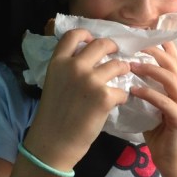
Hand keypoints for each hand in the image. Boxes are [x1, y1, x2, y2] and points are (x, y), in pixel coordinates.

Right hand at [24, 28, 129, 171]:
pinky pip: (122, 91)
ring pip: (118, 65)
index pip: (73, 35)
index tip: (93, 39)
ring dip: (123, 70)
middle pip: (101, 44)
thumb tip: (88, 59)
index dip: (86, 34)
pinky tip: (118, 101)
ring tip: (123, 75)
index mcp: (58, 62)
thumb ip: (67, 69)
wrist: (53, 142)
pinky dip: (123, 96)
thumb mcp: (54, 83)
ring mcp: (90, 80)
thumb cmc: (52, 116)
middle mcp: (74, 66)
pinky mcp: (104, 97)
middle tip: (117, 53)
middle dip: (113, 47)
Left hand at [129, 41, 176, 176]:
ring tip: (131, 65)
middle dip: (154, 51)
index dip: (161, 44)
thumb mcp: (150, 105)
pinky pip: (165, 101)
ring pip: (170, 78)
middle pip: (172, 63)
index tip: (144, 32)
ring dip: (150, 69)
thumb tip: (124, 72)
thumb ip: (145, 88)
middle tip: (135, 44)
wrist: (172, 162)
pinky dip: (149, 93)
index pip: (173, 59)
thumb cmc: (159, 133)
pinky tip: (134, 90)